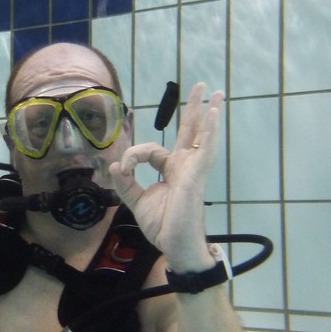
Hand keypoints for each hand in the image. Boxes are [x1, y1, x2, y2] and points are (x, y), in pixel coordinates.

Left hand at [108, 82, 222, 271]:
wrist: (175, 245)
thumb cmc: (163, 225)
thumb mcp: (137, 202)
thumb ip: (125, 184)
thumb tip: (114, 165)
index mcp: (171, 170)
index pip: (150, 150)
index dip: (133, 156)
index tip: (123, 169)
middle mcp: (184, 165)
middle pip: (189, 130)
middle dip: (194, 108)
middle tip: (202, 86)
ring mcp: (193, 169)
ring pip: (200, 135)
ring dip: (208, 112)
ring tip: (216, 92)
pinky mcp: (196, 175)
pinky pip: (204, 149)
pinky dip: (209, 131)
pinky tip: (214, 114)